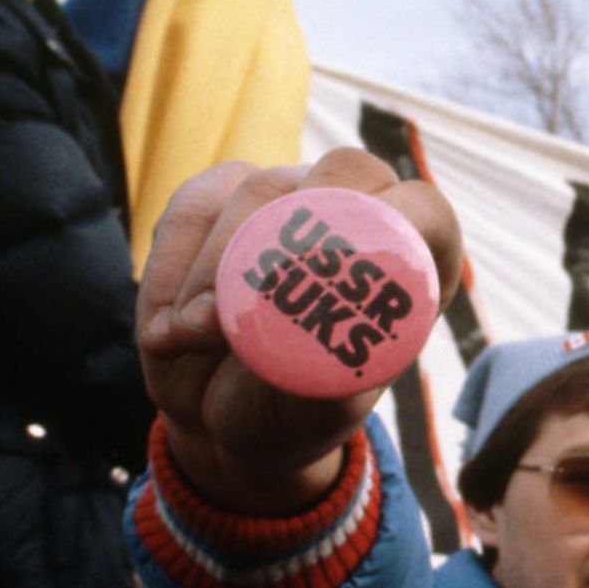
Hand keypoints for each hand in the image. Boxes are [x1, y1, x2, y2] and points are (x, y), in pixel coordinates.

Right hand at [136, 150, 461, 513]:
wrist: (220, 414)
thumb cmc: (291, 411)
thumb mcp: (317, 413)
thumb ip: (326, 384)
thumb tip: (312, 358)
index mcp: (409, 264)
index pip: (425, 210)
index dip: (395, 220)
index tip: (342, 268)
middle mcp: (358, 214)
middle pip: (345, 173)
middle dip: (285, 240)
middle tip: (236, 310)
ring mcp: (289, 195)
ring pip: (258, 188)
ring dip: (214, 268)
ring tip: (188, 338)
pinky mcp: (220, 198)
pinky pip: (193, 206)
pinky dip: (169, 268)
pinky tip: (164, 329)